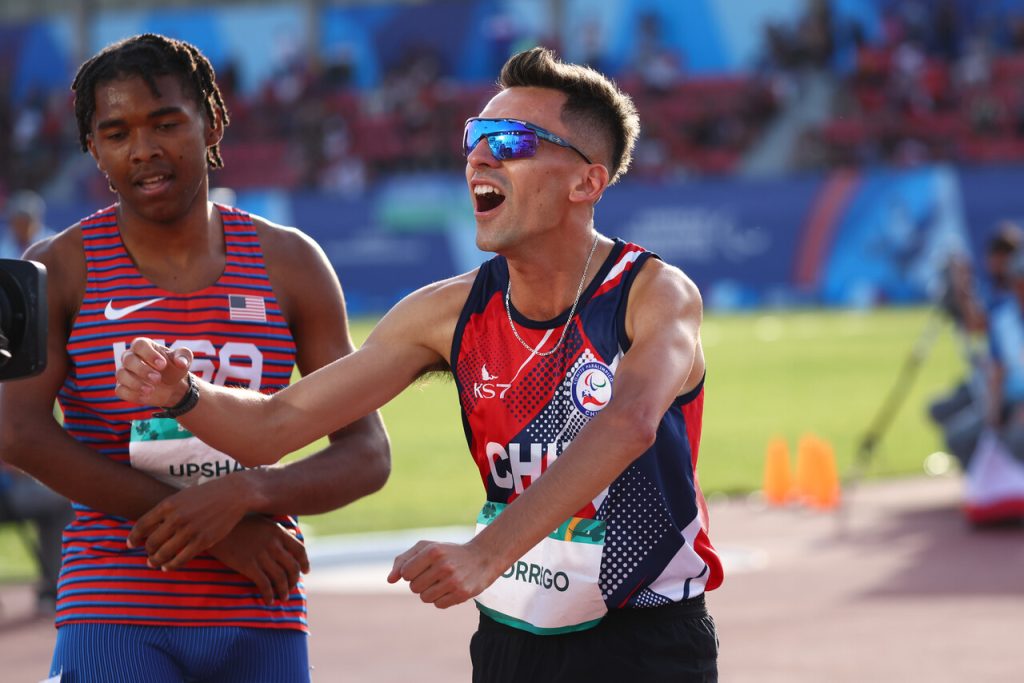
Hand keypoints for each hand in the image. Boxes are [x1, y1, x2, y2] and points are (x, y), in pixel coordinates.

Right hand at [115, 337, 192, 406]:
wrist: (171, 386)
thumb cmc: (174, 368)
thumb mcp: (183, 359)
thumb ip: (183, 356)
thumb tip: (181, 363)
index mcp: (144, 346)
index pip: (139, 345)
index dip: (149, 354)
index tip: (163, 365)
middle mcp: (131, 357)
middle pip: (128, 359)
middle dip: (142, 370)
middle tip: (158, 379)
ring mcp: (125, 372)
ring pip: (121, 375)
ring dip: (135, 383)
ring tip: (151, 390)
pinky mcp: (123, 387)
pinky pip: (120, 390)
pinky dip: (132, 394)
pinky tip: (145, 396)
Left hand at [128, 474, 252, 570]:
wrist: (233, 494)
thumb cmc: (207, 494)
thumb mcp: (182, 496)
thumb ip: (167, 511)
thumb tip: (151, 528)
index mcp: (168, 505)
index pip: (142, 525)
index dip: (133, 538)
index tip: (130, 545)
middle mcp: (176, 518)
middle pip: (151, 542)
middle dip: (147, 552)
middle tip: (147, 556)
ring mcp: (189, 530)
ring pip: (164, 553)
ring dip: (156, 561)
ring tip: (154, 564)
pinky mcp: (202, 541)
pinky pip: (181, 559)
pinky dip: (171, 566)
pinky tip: (168, 567)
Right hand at [208, 516, 309, 604]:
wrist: (214, 527)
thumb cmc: (239, 523)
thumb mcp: (262, 521)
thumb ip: (279, 530)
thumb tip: (294, 534)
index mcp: (278, 531)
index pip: (300, 550)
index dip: (305, 563)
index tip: (306, 571)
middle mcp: (272, 544)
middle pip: (292, 567)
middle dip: (294, 581)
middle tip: (291, 588)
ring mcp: (260, 555)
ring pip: (280, 578)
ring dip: (283, 591)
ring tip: (282, 598)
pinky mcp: (247, 565)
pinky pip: (264, 584)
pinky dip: (268, 595)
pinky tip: (268, 600)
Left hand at [387, 540, 499, 608]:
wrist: (482, 557)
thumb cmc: (448, 552)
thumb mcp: (427, 547)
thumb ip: (404, 560)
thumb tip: (390, 580)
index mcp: (433, 551)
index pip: (405, 573)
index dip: (411, 573)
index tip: (422, 567)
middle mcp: (443, 565)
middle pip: (414, 587)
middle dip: (420, 583)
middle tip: (434, 574)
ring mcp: (453, 580)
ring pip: (425, 598)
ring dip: (430, 592)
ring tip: (442, 582)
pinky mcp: (462, 594)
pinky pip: (438, 605)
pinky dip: (441, 599)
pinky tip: (450, 588)